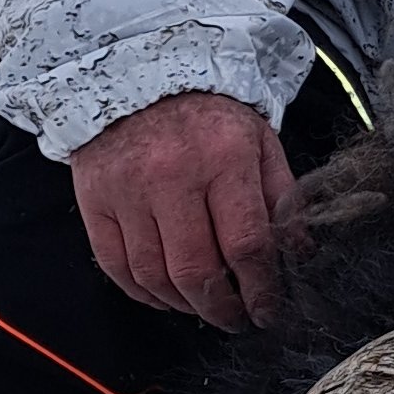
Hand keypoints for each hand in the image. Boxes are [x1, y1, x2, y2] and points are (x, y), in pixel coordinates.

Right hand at [70, 89, 298, 327]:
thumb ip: (282, 198)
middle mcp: (172, 177)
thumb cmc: (208, 113)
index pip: (246, 244)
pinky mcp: (95, 201)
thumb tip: (298, 254)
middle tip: (237, 319)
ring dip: (183, 305)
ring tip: (204, 307)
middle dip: (223, 308)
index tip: (268, 309)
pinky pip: (116, 267)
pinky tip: (164, 295)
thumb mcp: (259, 142)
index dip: (261, 288)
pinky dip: (142, 293)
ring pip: (154, 276)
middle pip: (197, 271)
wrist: (136, 74)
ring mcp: (127, 191)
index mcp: (225, 159)